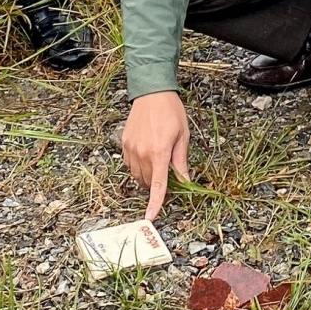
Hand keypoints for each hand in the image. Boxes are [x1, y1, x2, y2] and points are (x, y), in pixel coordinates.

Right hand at [122, 91, 190, 219]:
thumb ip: (181, 161)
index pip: (157, 185)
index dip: (155, 203)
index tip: (151, 216)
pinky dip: (138, 166)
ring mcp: (131, 148)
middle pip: (148, 182)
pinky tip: (147, 156)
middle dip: (157, 185)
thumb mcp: (182, 136)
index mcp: (159, 152)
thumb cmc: (171, 112)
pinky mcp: (124, 143)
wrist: (152, 93)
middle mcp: (142, 152)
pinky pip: (129, 164)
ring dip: (147, 176)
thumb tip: (185, 181)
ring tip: (158, 161)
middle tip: (169, 175)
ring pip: (137, 175)